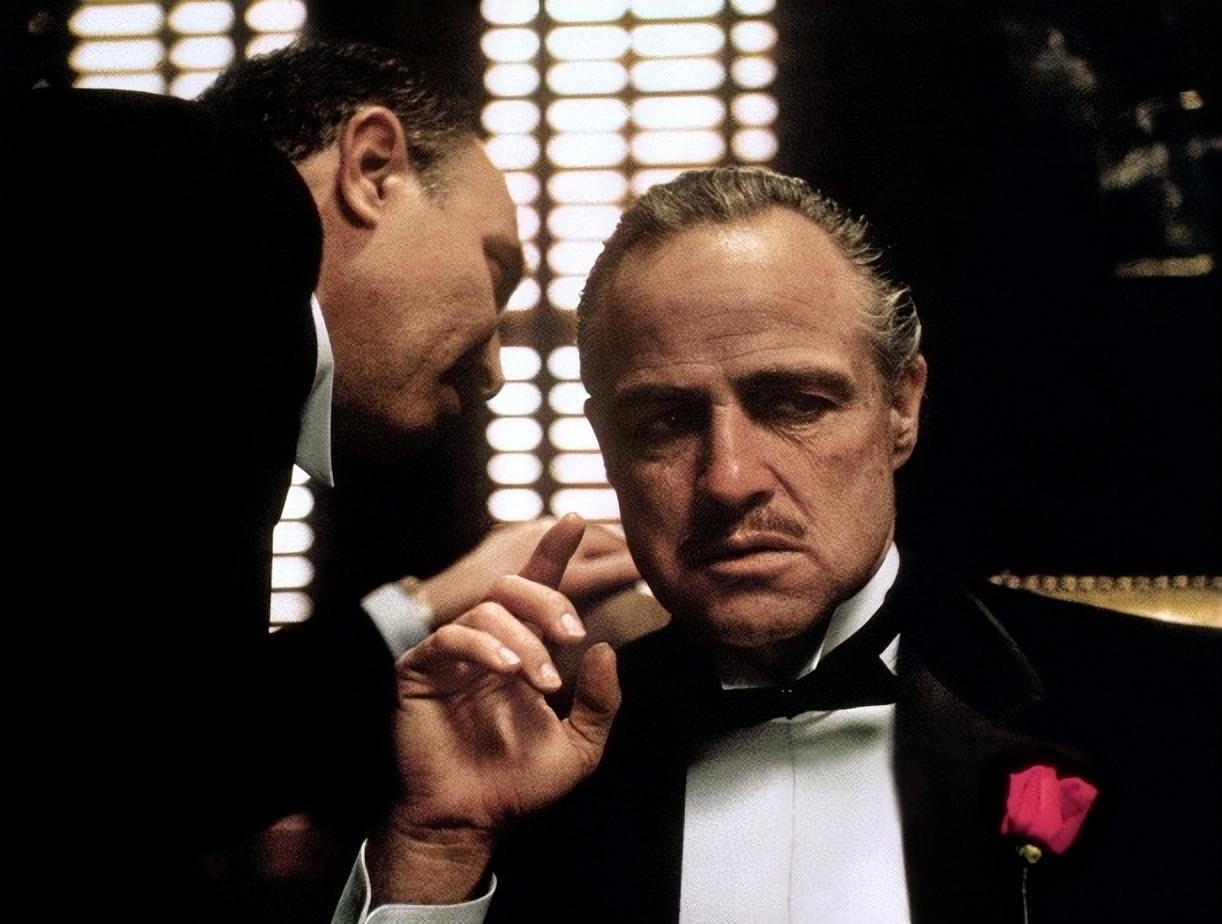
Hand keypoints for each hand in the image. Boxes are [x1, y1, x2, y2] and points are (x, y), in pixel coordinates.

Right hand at [367, 514, 621, 905]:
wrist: (468, 821)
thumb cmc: (515, 785)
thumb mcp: (580, 747)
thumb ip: (602, 702)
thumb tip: (608, 651)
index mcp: (523, 650)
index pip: (538, 590)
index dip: (555, 552)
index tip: (578, 520)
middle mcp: (487, 644)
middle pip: (512, 587)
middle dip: (547, 600)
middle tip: (571, 632)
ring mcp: (452, 655)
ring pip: (486, 611)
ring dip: (522, 639)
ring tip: (540, 678)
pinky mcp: (420, 670)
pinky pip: (450, 638)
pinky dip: (483, 647)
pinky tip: (507, 670)